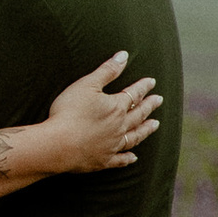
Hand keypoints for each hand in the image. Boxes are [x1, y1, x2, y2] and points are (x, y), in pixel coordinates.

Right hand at [46, 50, 161, 172]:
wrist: (58, 145)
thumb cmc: (69, 111)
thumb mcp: (87, 85)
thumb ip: (107, 70)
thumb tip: (124, 55)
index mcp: (116, 107)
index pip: (134, 94)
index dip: (143, 86)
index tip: (152, 82)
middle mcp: (119, 127)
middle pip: (138, 115)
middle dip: (149, 106)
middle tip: (159, 100)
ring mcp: (112, 145)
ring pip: (134, 136)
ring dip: (145, 130)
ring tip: (155, 125)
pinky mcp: (102, 160)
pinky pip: (120, 160)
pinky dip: (128, 158)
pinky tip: (134, 157)